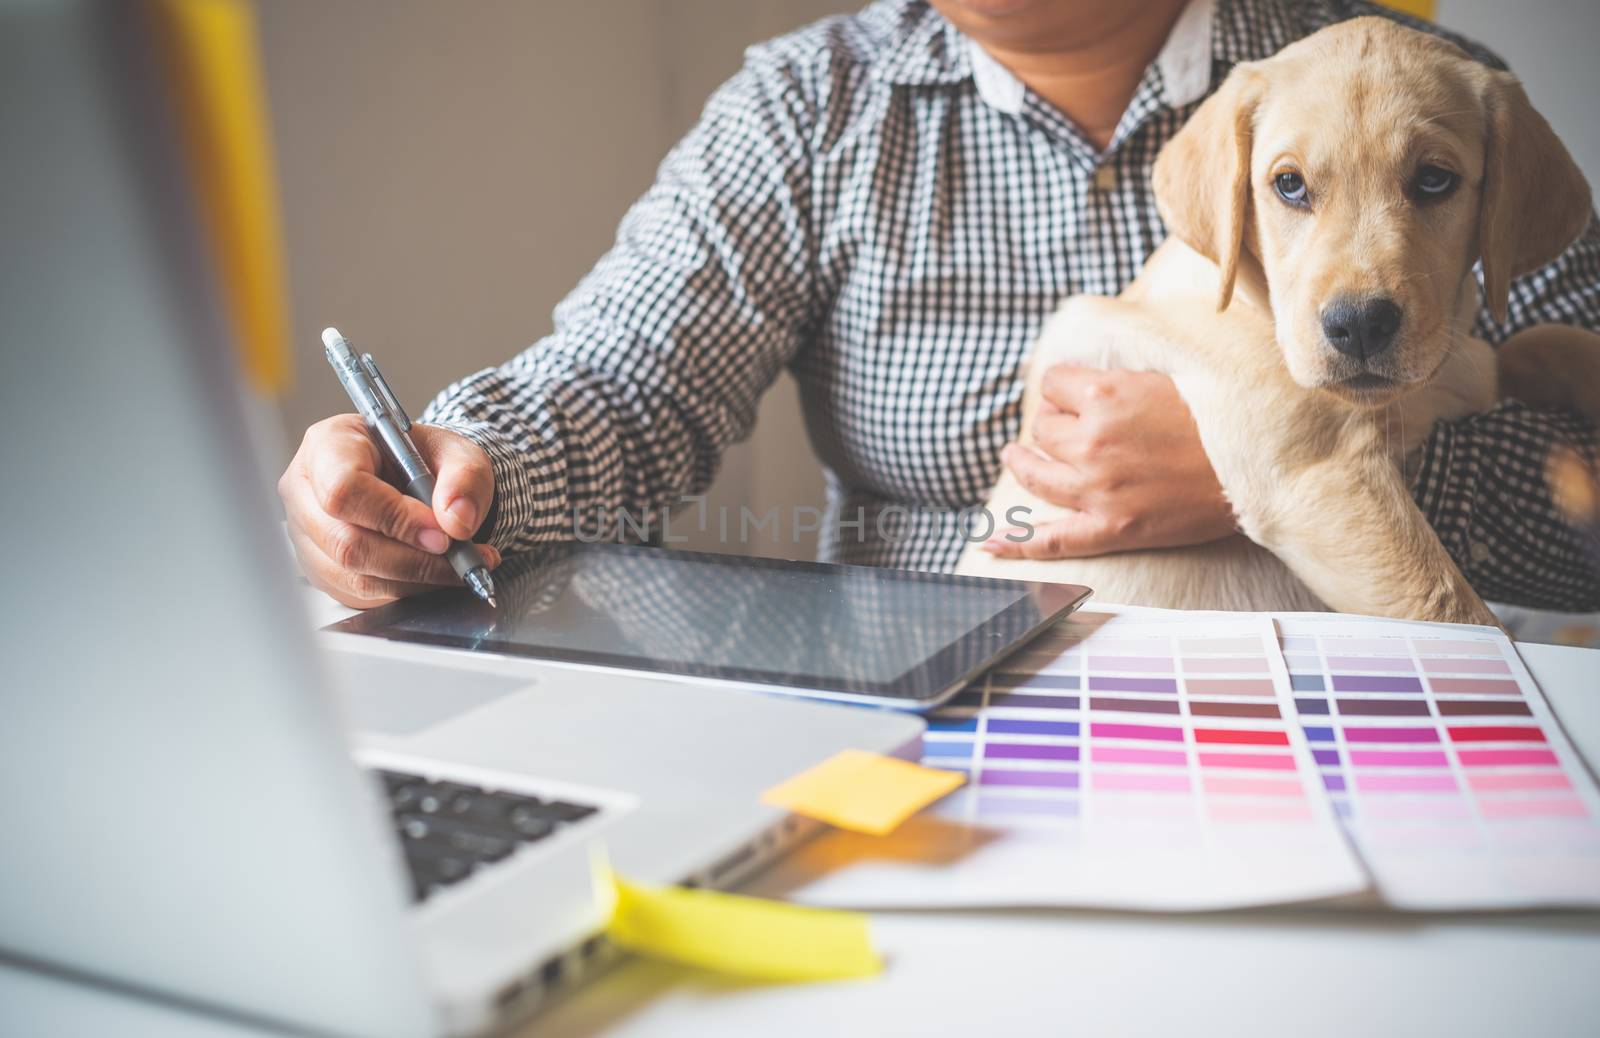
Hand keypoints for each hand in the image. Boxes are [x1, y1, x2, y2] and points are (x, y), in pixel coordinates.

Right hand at [279, 415, 500, 607]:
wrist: (415, 475)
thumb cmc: (424, 456)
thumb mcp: (456, 451)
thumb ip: (465, 478)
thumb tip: (458, 522)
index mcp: (329, 444)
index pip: (345, 489)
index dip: (394, 517)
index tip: (441, 533)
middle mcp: (305, 490)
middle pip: (346, 542)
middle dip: (412, 559)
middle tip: (458, 556)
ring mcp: (307, 534)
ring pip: (354, 575)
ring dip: (415, 580)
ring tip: (459, 565)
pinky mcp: (322, 568)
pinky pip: (361, 593)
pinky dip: (407, 589)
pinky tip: (436, 572)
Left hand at [981, 365, 1233, 558]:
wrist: (1259, 470)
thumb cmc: (1219, 419)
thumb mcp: (1166, 376)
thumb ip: (1118, 379)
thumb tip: (1082, 379)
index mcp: (1104, 399)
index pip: (1052, 384)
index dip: (1063, 386)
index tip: (1075, 391)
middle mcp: (1091, 444)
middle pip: (1043, 428)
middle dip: (1052, 421)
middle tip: (1068, 423)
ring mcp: (1096, 490)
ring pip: (1035, 472)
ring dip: (1023, 462)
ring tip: (1017, 456)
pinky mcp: (1109, 529)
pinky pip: (1050, 540)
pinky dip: (1015, 544)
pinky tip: (986, 544)